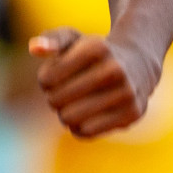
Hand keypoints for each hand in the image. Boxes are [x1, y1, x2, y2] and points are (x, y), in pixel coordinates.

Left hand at [29, 26, 156, 137]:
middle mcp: (114, 69)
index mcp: (96, 48)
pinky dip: (79, 128)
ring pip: (71, 119)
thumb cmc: (95, 53)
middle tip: (63, 93)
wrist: (138, 64)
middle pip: (57, 100)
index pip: (48, 79)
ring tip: (72, 105)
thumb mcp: (74, 40)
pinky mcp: (132, 114)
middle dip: (54, 98)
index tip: (53, 76)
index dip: (44, 80)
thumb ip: (51, 40)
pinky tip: (84, 116)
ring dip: (65, 114)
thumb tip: (34, 49)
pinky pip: (87, 132)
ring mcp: (126, 92)